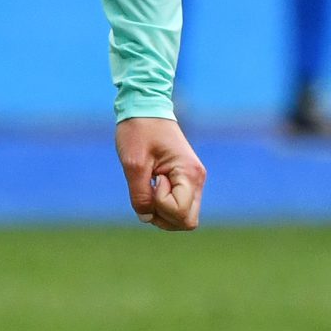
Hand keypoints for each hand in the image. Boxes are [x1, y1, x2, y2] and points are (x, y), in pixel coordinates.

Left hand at [116, 116, 205, 230]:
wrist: (145, 109)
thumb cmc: (138, 132)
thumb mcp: (133, 164)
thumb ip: (140, 195)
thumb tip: (147, 219)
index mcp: (189, 174)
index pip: (181, 213)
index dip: (161, 204)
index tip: (153, 179)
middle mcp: (197, 180)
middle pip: (188, 221)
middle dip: (163, 216)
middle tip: (148, 191)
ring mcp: (193, 181)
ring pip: (183, 217)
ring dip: (162, 212)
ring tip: (148, 187)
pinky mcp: (185, 180)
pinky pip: (178, 205)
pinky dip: (162, 205)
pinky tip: (150, 186)